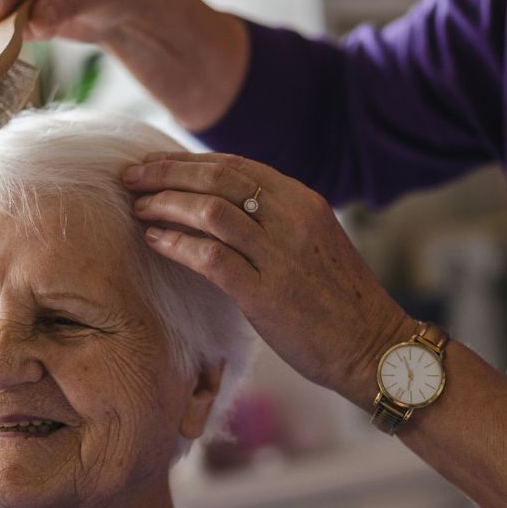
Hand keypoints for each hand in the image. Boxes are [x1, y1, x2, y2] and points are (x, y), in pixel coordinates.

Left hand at [125, 152, 414, 406]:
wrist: (375, 346)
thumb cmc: (339, 301)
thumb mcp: (313, 242)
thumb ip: (275, 220)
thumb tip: (220, 207)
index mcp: (303, 201)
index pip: (235, 164)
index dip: (188, 161)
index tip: (155, 163)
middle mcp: (292, 219)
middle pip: (217, 178)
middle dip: (166, 173)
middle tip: (131, 177)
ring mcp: (280, 255)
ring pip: (210, 211)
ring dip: (165, 204)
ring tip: (137, 207)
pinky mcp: (266, 293)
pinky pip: (210, 257)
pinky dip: (176, 244)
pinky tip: (154, 241)